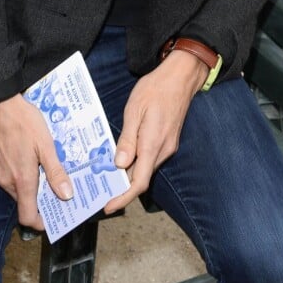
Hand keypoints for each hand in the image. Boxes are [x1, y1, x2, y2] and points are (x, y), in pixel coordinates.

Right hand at [0, 94, 73, 228]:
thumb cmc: (23, 122)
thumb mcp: (45, 145)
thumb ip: (55, 172)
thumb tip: (66, 195)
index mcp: (21, 180)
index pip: (27, 217)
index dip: (41, 222)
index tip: (55, 217)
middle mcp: (8, 181)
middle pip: (25, 204)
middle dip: (42, 202)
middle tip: (60, 191)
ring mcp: (0, 173)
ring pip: (19, 191)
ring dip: (34, 187)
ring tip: (50, 174)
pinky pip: (13, 179)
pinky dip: (25, 177)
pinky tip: (36, 162)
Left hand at [104, 50, 207, 213]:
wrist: (181, 77)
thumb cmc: (156, 88)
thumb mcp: (134, 109)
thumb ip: (128, 138)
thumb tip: (119, 164)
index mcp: (152, 143)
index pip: (139, 181)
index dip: (123, 197)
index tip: (109, 206)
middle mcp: (163, 149)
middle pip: (141, 178)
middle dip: (122, 188)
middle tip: (101, 190)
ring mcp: (168, 146)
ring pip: (146, 168)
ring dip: (129, 175)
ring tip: (108, 174)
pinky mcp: (168, 141)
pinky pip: (151, 158)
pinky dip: (137, 163)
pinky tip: (124, 157)